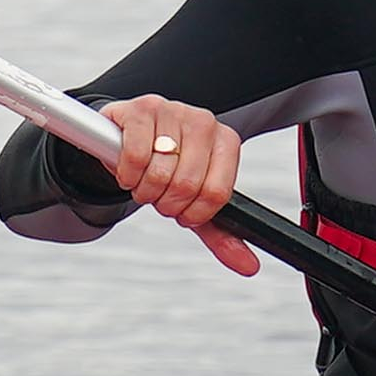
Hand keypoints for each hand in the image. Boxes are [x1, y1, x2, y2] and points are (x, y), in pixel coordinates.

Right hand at [93, 93, 259, 274]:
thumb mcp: (195, 204)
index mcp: (226, 142)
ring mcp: (173, 111)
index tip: (182, 210)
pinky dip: (127, 174)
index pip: (217, 193)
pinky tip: (128, 170)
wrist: (129, 138)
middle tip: (158, 196)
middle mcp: (204, 122)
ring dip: (144, 190)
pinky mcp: (142, 109)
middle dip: (166, 203)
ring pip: (160, 172)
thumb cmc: (166, 169)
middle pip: (188, 185)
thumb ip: (222, 235)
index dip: (193, 214)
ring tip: (143, 181)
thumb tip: (248, 266)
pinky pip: (136, 155)